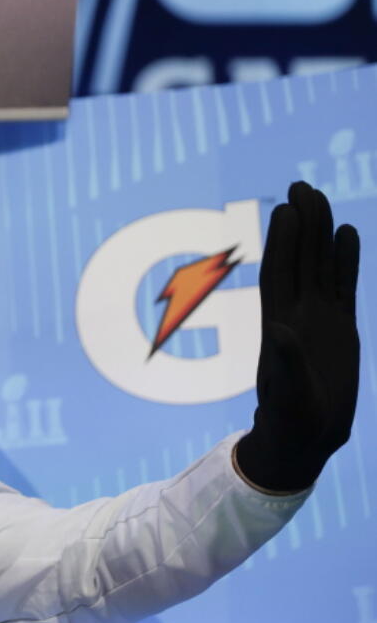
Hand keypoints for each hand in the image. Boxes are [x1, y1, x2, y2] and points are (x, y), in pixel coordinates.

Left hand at [236, 182, 360, 492]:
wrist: (304, 437)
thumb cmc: (290, 419)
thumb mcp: (287, 392)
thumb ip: (284, 361)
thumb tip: (276, 329)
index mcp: (279, 324)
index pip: (279, 273)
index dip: (282, 242)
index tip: (284, 208)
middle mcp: (297, 314)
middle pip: (299, 259)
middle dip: (299, 224)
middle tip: (300, 185)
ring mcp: (318, 317)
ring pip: (320, 265)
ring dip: (320, 232)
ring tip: (320, 196)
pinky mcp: (341, 327)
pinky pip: (343, 285)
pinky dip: (345, 259)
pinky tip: (347, 232)